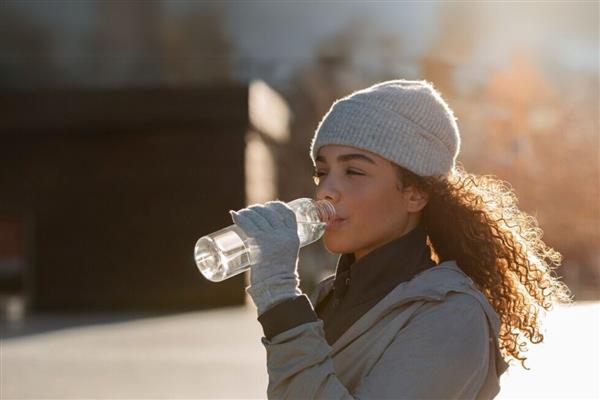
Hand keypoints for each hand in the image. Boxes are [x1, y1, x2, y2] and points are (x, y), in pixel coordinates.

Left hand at [229, 200, 301, 315]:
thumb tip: (269, 242)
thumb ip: (281, 246)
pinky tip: (234, 215)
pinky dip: (240, 218)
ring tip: (242, 213)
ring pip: (258, 217)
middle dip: (259, 209)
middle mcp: (283, 234)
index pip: (287, 213)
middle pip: (270, 212)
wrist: (276, 287)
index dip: (277, 205)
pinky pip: (248, 224)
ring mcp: (271, 237)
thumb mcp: (287, 256)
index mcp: (293, 236)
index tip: (269, 205)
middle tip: (251, 211)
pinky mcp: (259, 242)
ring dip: (248, 212)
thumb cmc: (280, 276)